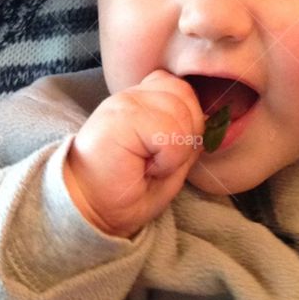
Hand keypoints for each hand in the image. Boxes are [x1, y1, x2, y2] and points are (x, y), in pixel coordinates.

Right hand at [63, 70, 203, 236]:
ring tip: (152, 164)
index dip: (189, 120)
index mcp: (141, 101)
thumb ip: (187, 138)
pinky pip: (170, 130)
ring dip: (176, 149)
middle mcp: (132, 95)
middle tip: (162, 161)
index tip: (170, 152)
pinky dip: (168, 157)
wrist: (88, 212)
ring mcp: (124, 103)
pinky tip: (147, 167)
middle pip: (185, 95)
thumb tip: (210, 125)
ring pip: (181, 112)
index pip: (181, 88)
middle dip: (188, 133)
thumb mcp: (169, 164)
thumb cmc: (126, 192)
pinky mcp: (120, 118)